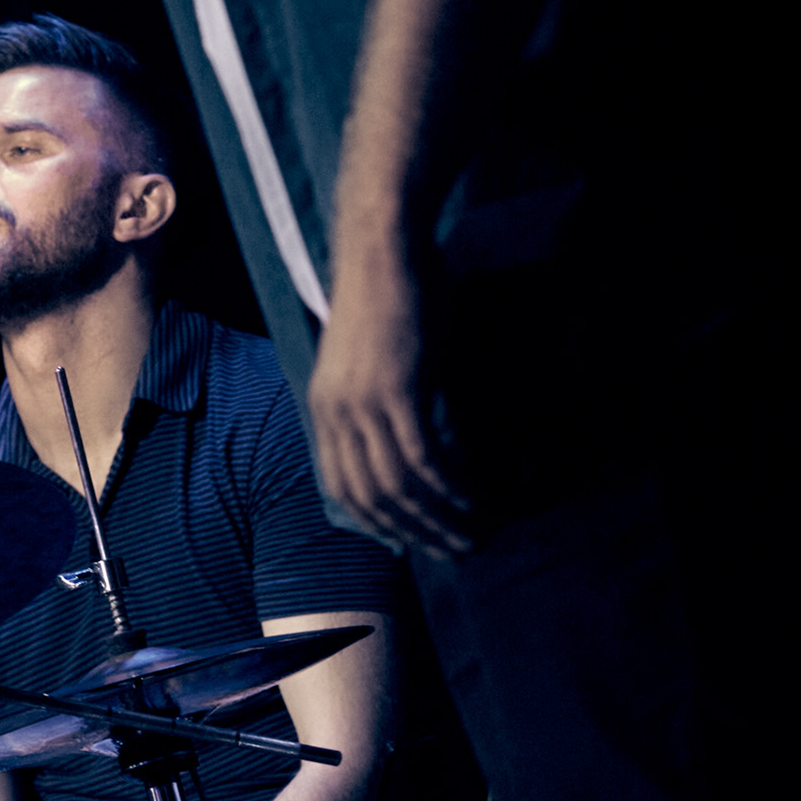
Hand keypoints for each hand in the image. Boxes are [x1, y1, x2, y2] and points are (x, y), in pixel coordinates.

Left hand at [308, 218, 469, 554]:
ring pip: (401, 486)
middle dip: (416, 533)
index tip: (413, 544)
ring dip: (441, 518)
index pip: (343, 488)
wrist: (384, 249)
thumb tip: (404, 437)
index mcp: (324, 408)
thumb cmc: (385, 295)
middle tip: (456, 551)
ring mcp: (366, 404)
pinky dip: (452, 487)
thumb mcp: (369, 359)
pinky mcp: (400, 390)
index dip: (379, 524)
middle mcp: (337, 413)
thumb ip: (377, 401)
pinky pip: (425, 457)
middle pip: (373, 497)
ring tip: (476, 535)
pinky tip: (477, 501)